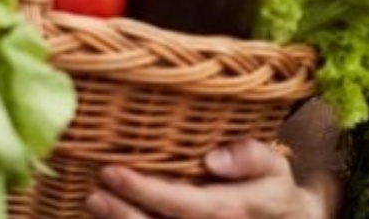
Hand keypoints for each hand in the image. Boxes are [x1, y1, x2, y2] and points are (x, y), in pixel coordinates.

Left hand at [86, 140, 331, 218]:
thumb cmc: (271, 192)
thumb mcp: (274, 168)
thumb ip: (250, 157)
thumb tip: (214, 159)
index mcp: (232, 210)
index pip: (186, 204)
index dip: (147, 192)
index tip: (112, 172)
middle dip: (124, 215)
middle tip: (95, 193)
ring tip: (94, 202)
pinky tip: (109, 218)